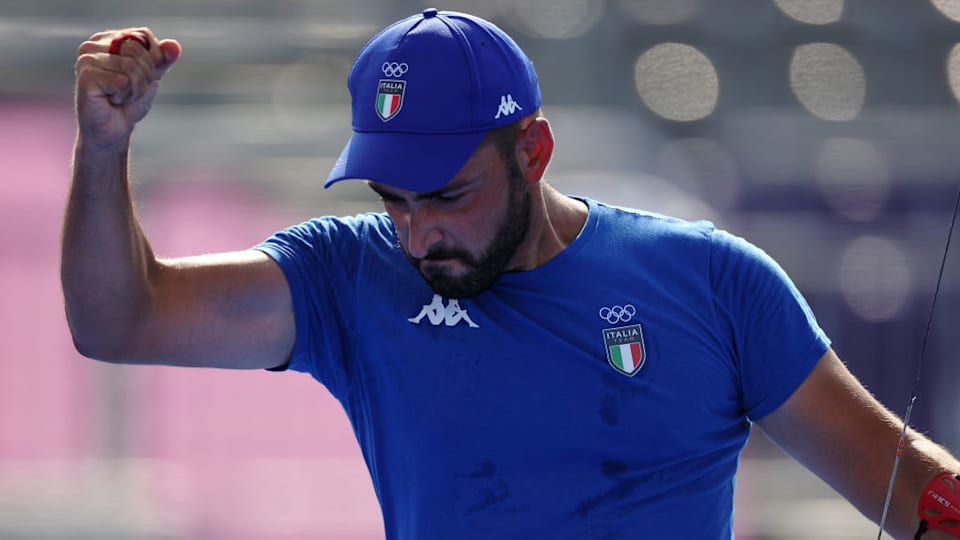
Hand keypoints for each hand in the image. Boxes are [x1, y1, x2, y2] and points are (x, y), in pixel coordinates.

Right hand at [74, 28, 180, 150]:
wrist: (114, 130)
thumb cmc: (129, 101)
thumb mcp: (151, 75)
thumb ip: (163, 58)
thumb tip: (174, 45)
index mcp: (107, 38)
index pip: (143, 35)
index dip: (154, 59)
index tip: (141, 76)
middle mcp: (92, 45)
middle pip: (137, 50)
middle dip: (144, 76)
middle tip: (129, 90)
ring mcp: (86, 59)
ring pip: (131, 67)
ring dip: (135, 88)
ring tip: (120, 96)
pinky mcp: (86, 76)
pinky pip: (123, 81)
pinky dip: (125, 95)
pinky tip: (112, 100)